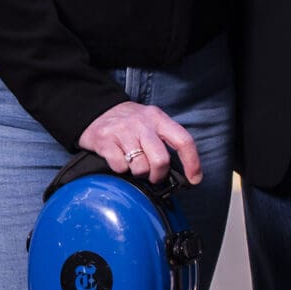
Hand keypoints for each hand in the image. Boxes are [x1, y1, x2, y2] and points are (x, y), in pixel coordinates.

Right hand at [78, 100, 202, 186]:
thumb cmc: (130, 123)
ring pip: (140, 167)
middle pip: (161, 160)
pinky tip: (119, 160)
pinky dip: (121, 170)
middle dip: (158, 175)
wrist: (96, 110)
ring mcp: (123, 131)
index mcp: (158, 118)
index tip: (194, 179)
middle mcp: (142, 123)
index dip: (192, 163)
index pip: (183, 141)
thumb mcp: (151, 122)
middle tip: (153, 176)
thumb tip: (180, 172)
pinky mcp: (105, 140)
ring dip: (138, 173)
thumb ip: (164, 140)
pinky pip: (120, 167)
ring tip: (133, 164)